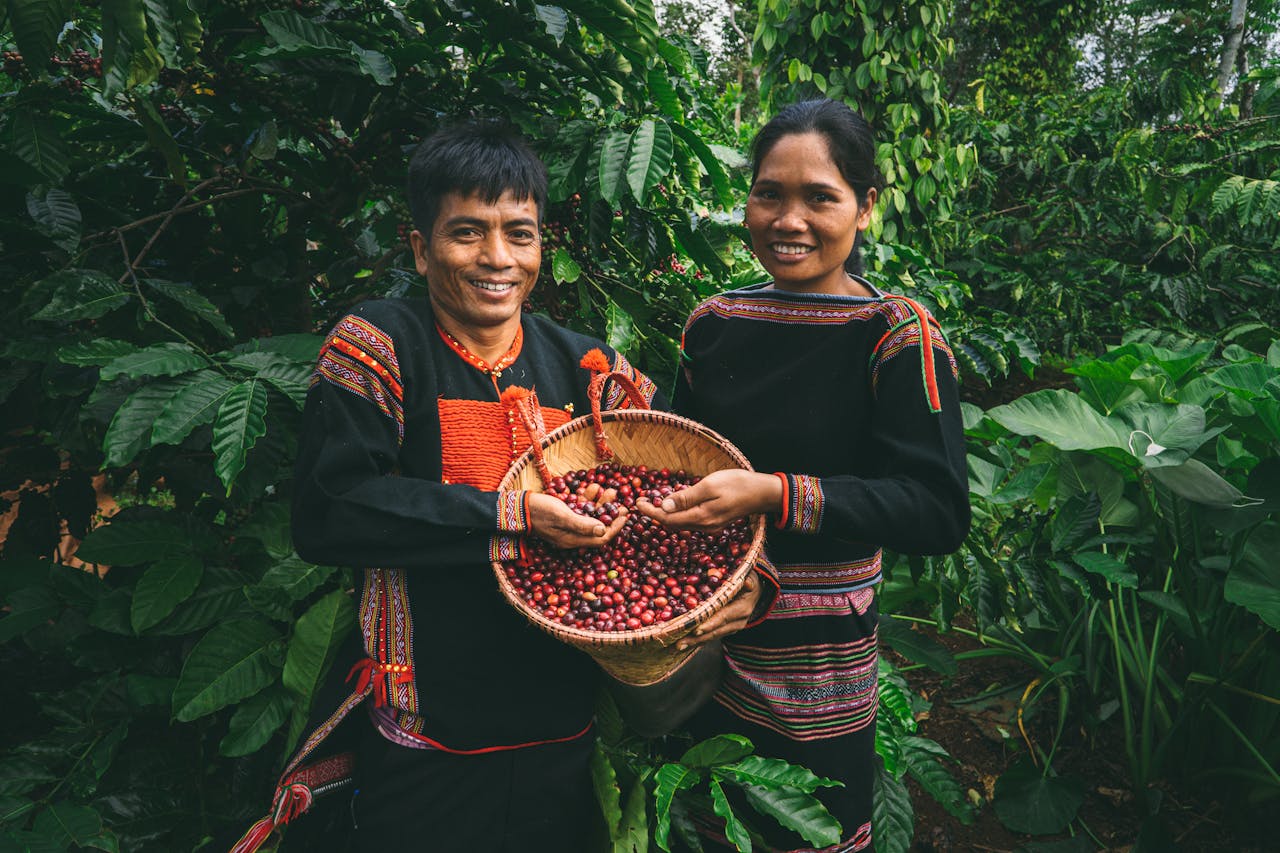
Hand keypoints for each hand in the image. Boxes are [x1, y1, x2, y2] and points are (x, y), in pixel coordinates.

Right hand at [527, 492, 627, 549]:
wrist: (517, 505)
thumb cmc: (539, 510)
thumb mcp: (562, 516)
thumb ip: (582, 524)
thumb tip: (603, 530)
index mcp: (573, 539)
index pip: (600, 538)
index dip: (615, 528)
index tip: (625, 516)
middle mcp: (572, 534)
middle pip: (597, 527)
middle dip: (611, 515)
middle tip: (623, 504)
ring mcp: (567, 525)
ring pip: (590, 515)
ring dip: (601, 503)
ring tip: (611, 490)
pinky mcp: (562, 514)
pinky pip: (580, 508)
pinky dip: (587, 498)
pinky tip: (593, 486)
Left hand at [634, 469, 782, 532]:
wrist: (762, 492)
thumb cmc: (737, 484)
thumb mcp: (710, 486)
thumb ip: (686, 497)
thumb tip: (664, 506)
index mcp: (701, 517)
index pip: (668, 519)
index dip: (650, 512)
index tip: (637, 503)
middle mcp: (703, 526)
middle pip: (672, 524)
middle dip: (654, 514)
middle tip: (640, 502)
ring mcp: (710, 526)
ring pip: (680, 523)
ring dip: (665, 515)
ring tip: (652, 503)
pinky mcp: (714, 522)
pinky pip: (689, 521)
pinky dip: (677, 514)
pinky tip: (673, 506)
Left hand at [677, 571, 761, 649]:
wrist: (757, 593)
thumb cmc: (749, 581)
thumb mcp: (750, 577)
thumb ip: (747, 581)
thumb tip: (747, 582)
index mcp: (741, 609)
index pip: (723, 617)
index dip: (709, 624)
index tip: (695, 630)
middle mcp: (737, 622)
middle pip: (714, 632)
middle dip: (696, 638)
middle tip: (678, 643)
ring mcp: (732, 628)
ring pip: (711, 637)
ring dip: (694, 642)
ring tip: (678, 645)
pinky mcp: (726, 630)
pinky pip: (711, 636)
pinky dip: (698, 640)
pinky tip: (685, 643)